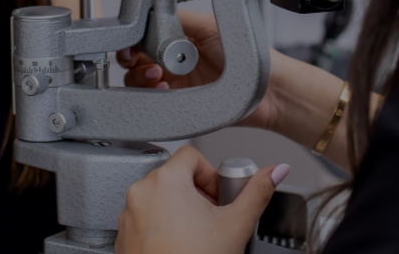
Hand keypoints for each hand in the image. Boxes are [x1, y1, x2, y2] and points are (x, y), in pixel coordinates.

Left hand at [115, 146, 290, 253]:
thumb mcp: (236, 224)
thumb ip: (258, 191)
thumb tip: (274, 171)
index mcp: (165, 181)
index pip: (192, 154)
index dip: (211, 174)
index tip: (219, 196)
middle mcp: (140, 193)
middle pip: (176, 176)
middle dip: (198, 195)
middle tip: (211, 219)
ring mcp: (129, 215)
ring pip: (159, 198)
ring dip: (179, 210)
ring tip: (196, 235)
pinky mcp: (124, 236)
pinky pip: (145, 219)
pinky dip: (162, 227)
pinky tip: (178, 245)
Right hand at [116, 10, 279, 130]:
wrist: (268, 89)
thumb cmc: (249, 55)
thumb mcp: (210, 26)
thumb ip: (179, 19)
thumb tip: (152, 14)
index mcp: (181, 37)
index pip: (145, 38)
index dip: (135, 42)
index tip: (134, 46)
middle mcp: (175, 60)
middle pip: (137, 60)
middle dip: (133, 62)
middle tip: (144, 63)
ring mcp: (178, 83)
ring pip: (140, 82)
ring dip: (142, 79)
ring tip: (158, 77)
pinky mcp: (182, 103)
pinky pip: (155, 102)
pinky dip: (153, 97)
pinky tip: (165, 90)